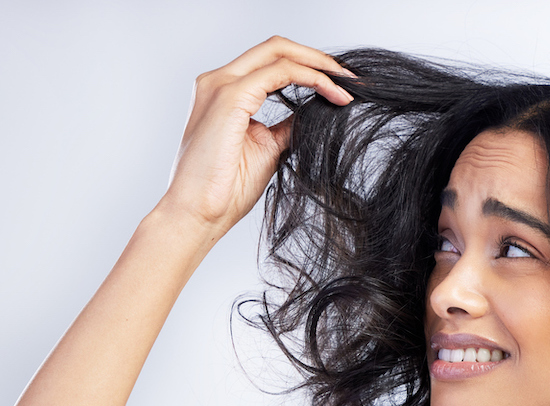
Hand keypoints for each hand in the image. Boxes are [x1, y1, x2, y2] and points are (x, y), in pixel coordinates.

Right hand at [157, 36, 353, 236]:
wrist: (197, 213)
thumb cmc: (225, 189)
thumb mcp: (266, 149)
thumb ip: (286, 126)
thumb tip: (314, 114)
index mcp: (223, 92)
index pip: (270, 63)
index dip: (308, 67)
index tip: (341, 86)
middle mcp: (219, 81)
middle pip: (276, 48)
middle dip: (318, 58)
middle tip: (351, 79)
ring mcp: (222, 85)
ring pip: (280, 53)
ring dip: (320, 67)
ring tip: (348, 87)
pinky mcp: (230, 96)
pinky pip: (281, 72)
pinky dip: (312, 79)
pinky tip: (333, 94)